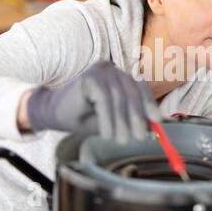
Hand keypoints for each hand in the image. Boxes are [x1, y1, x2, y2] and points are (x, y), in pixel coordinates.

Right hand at [26, 61, 159, 144]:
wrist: (54, 114)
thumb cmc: (86, 116)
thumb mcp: (114, 119)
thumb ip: (133, 117)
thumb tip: (155, 124)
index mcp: (121, 77)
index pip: (140, 87)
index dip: (150, 103)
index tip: (157, 121)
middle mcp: (113, 70)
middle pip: (132, 92)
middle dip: (137, 117)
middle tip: (139, 138)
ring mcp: (101, 71)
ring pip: (119, 98)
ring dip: (121, 123)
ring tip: (121, 141)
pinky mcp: (90, 78)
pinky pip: (104, 100)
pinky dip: (108, 119)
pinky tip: (107, 133)